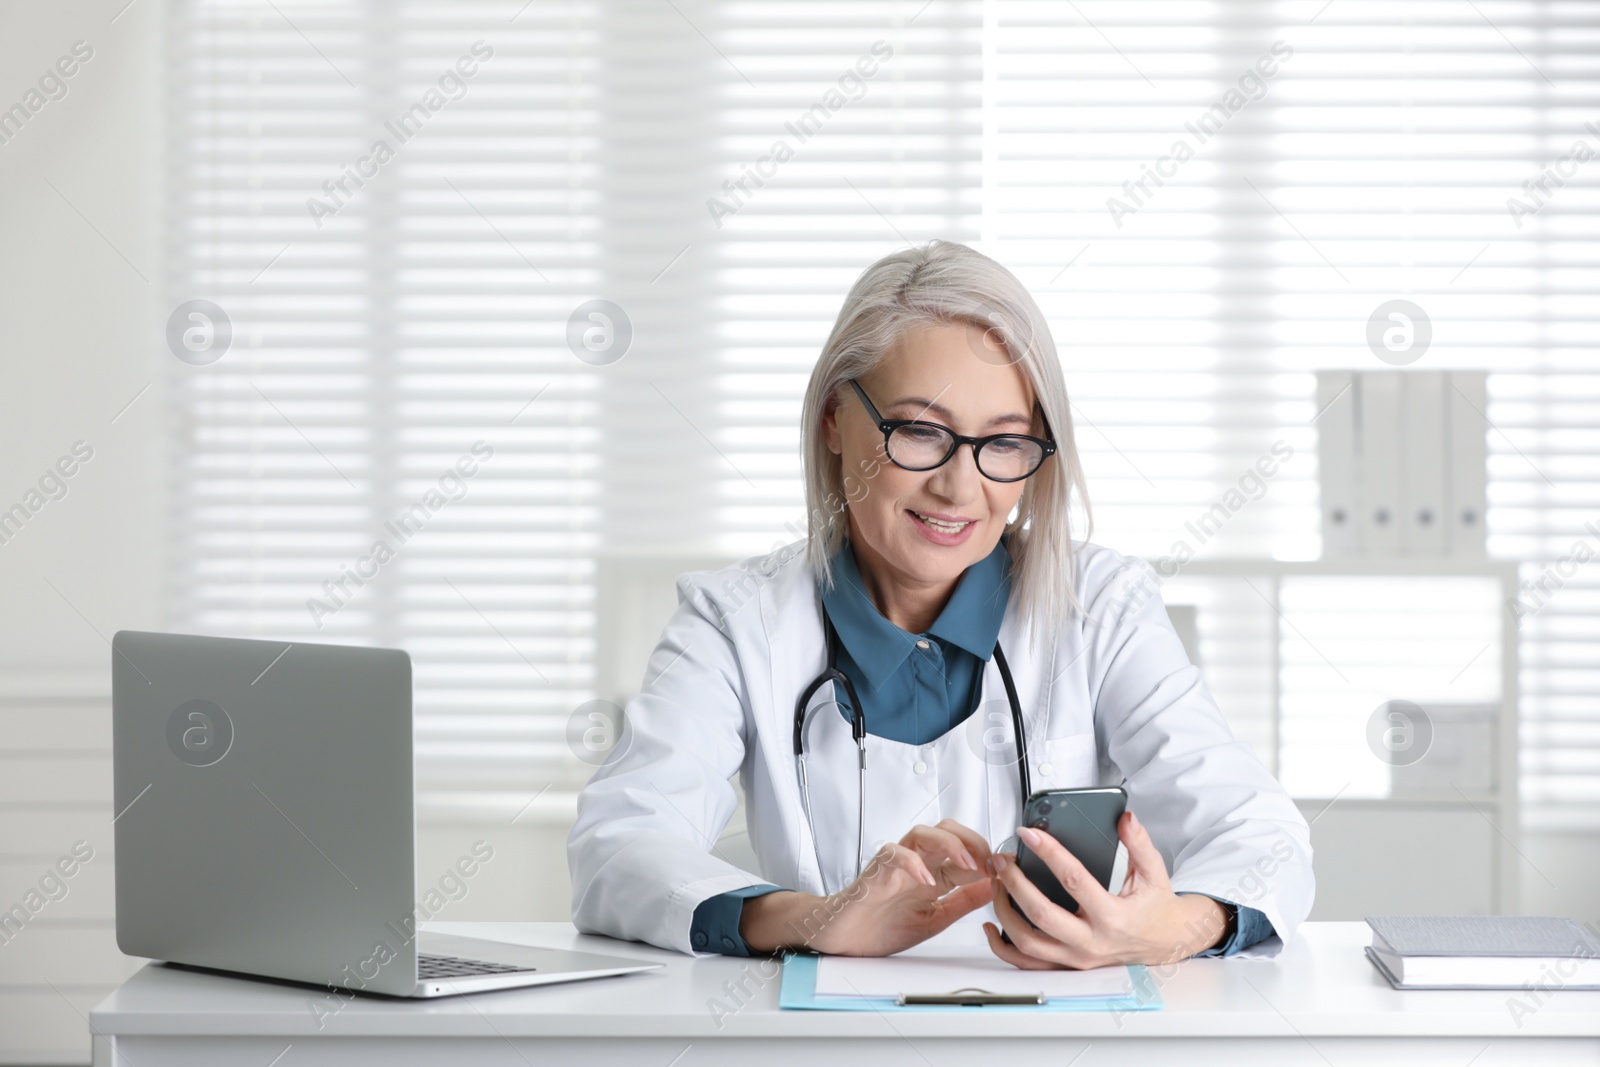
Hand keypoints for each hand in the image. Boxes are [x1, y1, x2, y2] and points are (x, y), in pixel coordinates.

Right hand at [739, 819, 993, 955]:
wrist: (844, 940)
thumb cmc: (881, 927)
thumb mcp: (935, 919)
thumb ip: (962, 901)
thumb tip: (994, 886)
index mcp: (932, 873)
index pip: (966, 852)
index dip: (989, 858)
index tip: (1008, 870)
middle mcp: (916, 863)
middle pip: (948, 830)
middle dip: (974, 840)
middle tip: (991, 862)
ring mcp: (897, 864)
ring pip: (924, 833)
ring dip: (950, 843)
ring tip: (967, 862)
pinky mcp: (877, 871)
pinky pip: (894, 854)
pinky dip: (913, 863)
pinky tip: (927, 879)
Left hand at [982, 810, 1229, 968]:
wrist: (1165, 944)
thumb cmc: (1156, 908)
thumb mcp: (1154, 873)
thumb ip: (1140, 844)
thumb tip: (1125, 819)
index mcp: (1113, 917)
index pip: (1074, 881)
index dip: (1049, 853)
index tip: (1028, 834)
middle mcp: (1092, 941)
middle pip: (1041, 915)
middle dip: (1015, 884)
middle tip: (1001, 859)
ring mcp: (1077, 958)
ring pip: (1028, 942)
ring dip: (1004, 912)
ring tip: (997, 883)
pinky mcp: (1067, 966)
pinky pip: (1027, 963)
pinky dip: (1003, 947)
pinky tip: (991, 925)